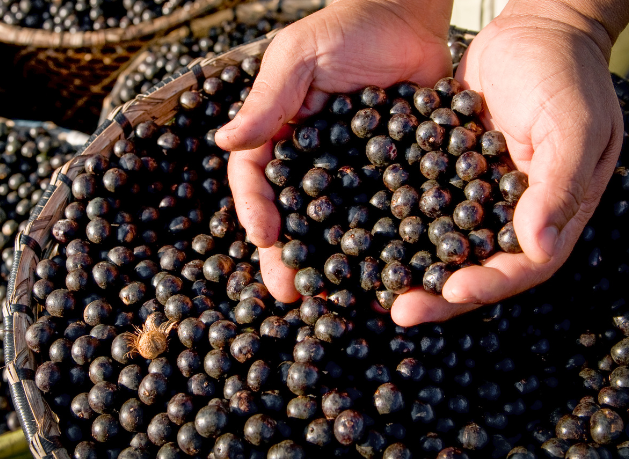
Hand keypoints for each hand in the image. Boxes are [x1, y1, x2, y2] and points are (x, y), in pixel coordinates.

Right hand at [216, 0, 453, 301]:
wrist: (412, 14)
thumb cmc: (348, 27)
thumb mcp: (298, 56)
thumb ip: (268, 101)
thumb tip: (224, 142)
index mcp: (280, 135)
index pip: (256, 178)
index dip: (256, 208)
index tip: (263, 236)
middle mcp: (312, 161)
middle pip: (293, 214)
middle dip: (288, 254)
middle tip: (288, 292)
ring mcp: (353, 172)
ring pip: (335, 225)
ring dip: (331, 262)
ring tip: (332, 298)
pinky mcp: (393, 176)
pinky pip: (384, 214)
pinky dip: (382, 244)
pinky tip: (386, 272)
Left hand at [391, 4, 624, 325]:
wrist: (534, 29)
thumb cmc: (566, 74)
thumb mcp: (573, 127)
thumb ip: (558, 187)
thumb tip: (540, 249)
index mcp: (549, 214)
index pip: (519, 268)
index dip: (485, 286)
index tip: (449, 294)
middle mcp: (507, 214)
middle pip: (471, 266)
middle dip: (435, 292)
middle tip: (396, 310)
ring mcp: (474, 195)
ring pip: (438, 242)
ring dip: (407, 265)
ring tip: (370, 285)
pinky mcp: (443, 172)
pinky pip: (417, 204)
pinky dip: (392, 220)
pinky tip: (359, 233)